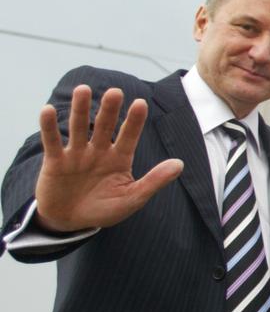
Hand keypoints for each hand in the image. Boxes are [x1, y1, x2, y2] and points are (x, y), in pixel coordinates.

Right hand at [34, 85, 183, 231]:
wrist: (70, 222)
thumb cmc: (103, 210)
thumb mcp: (131, 198)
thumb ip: (154, 181)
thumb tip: (180, 164)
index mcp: (120, 158)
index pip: (129, 136)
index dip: (134, 121)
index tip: (141, 103)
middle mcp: (99, 151)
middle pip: (105, 126)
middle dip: (110, 109)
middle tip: (115, 92)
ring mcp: (77, 154)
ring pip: (79, 127)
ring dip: (80, 109)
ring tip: (83, 89)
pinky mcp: (55, 161)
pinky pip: (52, 141)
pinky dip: (49, 126)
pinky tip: (48, 110)